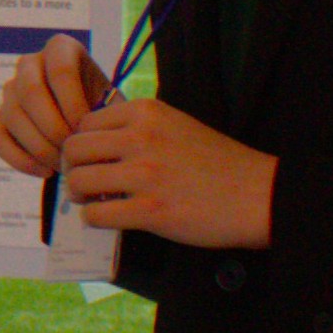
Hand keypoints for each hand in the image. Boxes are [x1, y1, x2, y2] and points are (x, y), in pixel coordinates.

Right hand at [0, 33, 105, 180]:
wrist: (91, 123)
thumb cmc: (106, 111)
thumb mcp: (113, 103)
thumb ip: (105, 113)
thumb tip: (87, 136)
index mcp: (60, 48)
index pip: (60, 71)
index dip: (73, 104)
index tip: (86, 131)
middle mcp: (30, 64)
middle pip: (31, 92)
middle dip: (53, 128)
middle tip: (72, 151)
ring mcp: (10, 90)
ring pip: (13, 116)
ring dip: (39, 147)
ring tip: (63, 164)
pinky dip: (21, 160)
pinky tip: (46, 171)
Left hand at [52, 94, 279, 249]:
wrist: (258, 195)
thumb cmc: (218, 163)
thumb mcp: (176, 124)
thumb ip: (137, 127)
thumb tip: (93, 141)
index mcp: (146, 113)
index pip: (85, 123)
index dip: (82, 144)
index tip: (92, 159)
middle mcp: (141, 138)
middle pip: (74, 150)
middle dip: (74, 168)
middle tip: (86, 182)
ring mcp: (145, 175)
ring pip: (79, 181)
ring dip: (80, 195)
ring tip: (95, 200)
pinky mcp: (150, 211)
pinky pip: (96, 215)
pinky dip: (94, 219)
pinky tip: (109, 218)